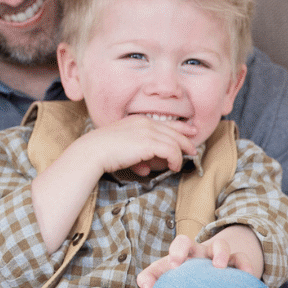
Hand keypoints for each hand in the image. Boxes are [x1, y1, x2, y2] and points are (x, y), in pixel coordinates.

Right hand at [70, 115, 198, 177]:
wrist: (93, 151)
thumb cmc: (102, 151)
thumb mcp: (123, 149)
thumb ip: (137, 156)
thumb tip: (147, 168)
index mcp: (137, 120)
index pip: (164, 122)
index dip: (180, 127)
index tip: (190, 132)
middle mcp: (145, 122)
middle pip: (173, 130)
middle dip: (186, 140)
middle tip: (193, 148)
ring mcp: (148, 131)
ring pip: (175, 142)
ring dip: (180, 154)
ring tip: (180, 164)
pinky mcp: (150, 143)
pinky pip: (171, 151)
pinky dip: (175, 160)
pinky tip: (173, 167)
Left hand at [137, 229, 262, 287]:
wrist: (211, 278)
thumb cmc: (185, 279)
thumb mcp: (168, 278)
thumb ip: (152, 280)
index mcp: (183, 255)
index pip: (178, 244)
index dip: (175, 251)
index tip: (174, 264)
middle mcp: (199, 253)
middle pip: (191, 241)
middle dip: (187, 249)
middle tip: (183, 263)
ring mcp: (218, 258)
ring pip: (222, 246)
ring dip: (220, 254)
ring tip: (219, 267)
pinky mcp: (235, 266)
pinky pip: (243, 260)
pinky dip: (246, 266)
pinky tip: (247, 277)